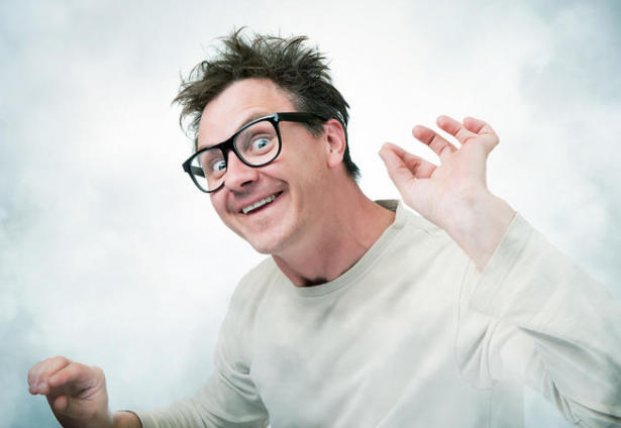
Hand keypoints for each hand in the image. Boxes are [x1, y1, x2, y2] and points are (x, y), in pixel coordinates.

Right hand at [28, 356, 111, 427]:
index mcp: (93, 376)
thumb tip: (58, 400)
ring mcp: (66, 373)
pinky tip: (33, 387)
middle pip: (61, 362)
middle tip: (40, 390)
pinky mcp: (54, 378)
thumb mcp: (86, 413)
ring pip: (50, 363)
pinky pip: (42, 369)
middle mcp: (80, 371)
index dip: (62, 375)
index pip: (77, 370)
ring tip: (34, 390)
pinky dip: (34, 376)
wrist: (88, 419)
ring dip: (38, 375)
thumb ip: (72, 406)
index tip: (50, 384)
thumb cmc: (91, 414)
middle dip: (47, 374)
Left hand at [379, 115, 513, 268]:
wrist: (463, 207)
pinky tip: (467, 122)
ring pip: (463, 140)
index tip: (389, 147)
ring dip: (452, 126)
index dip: (404, 155)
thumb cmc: (437, 205)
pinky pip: (487, 136)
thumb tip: (383, 150)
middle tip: (415, 130)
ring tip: (439, 120)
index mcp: (434, 184)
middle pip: (441, 150)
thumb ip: (394, 167)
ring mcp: (466, 161)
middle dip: (428, 137)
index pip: (419, 166)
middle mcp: (451, 173)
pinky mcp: (480, 152)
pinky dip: (480, 126)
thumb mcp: (406, 187)